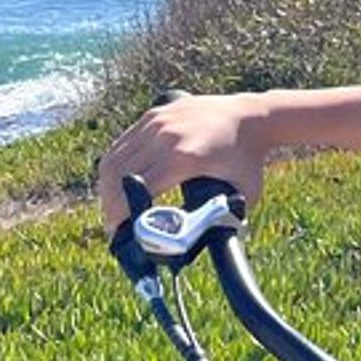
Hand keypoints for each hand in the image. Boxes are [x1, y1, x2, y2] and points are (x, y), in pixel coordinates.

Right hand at [96, 93, 269, 231]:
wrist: (253, 117)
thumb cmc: (249, 160)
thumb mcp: (244, 194)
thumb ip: (222, 220)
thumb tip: (198, 244)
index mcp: (184, 157)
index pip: (136, 189)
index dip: (121, 214)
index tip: (120, 233)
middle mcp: (166, 136)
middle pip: (118, 175)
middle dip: (110, 205)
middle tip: (114, 225)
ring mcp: (158, 122)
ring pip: (114, 159)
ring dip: (107, 186)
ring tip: (113, 206)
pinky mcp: (154, 115)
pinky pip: (122, 144)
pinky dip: (115, 165)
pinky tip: (118, 182)